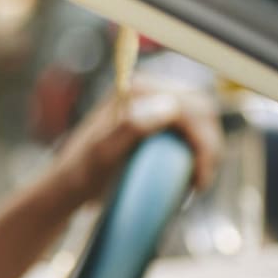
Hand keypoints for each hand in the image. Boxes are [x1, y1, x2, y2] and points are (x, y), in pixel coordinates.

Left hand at [49, 79, 222, 205]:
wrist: (68, 187)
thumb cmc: (80, 172)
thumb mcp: (102, 154)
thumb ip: (130, 128)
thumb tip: (168, 107)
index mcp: (136, 90)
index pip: (189, 105)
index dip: (203, 139)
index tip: (199, 175)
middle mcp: (148, 92)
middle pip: (201, 111)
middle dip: (209, 146)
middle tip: (200, 182)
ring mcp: (154, 107)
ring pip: (202, 122)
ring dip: (208, 151)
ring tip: (196, 183)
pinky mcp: (157, 125)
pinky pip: (191, 133)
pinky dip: (198, 153)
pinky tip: (191, 177)